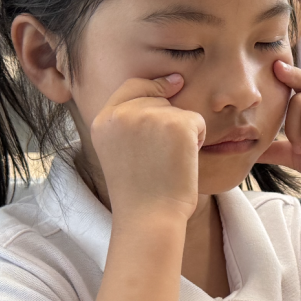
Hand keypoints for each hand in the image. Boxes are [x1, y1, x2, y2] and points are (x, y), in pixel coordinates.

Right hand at [89, 74, 206, 220]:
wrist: (149, 216)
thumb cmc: (140, 192)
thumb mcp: (119, 150)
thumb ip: (130, 122)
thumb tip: (168, 87)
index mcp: (103, 120)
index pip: (131, 86)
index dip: (154, 84)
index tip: (174, 83)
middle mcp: (122, 113)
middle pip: (158, 99)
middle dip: (169, 123)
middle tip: (159, 159)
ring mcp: (149, 115)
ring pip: (179, 111)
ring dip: (182, 134)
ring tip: (167, 163)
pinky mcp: (176, 123)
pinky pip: (197, 121)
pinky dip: (197, 140)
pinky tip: (182, 161)